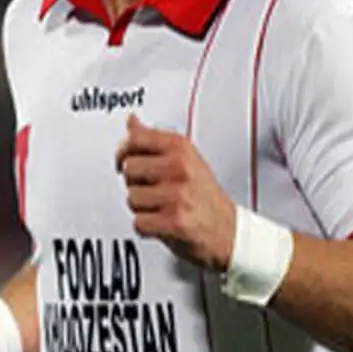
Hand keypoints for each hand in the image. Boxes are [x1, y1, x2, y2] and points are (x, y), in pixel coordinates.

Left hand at [115, 114, 236, 271]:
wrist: (228, 230)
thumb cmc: (204, 194)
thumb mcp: (184, 157)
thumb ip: (154, 140)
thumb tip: (131, 121)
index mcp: (180, 148)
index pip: (135, 139)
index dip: (124, 151)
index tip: (125, 159)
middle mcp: (179, 168)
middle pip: (128, 169)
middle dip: (135, 182)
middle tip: (154, 189)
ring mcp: (176, 195)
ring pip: (131, 198)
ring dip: (142, 207)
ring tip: (162, 207)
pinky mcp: (173, 221)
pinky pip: (138, 222)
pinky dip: (147, 227)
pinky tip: (163, 222)